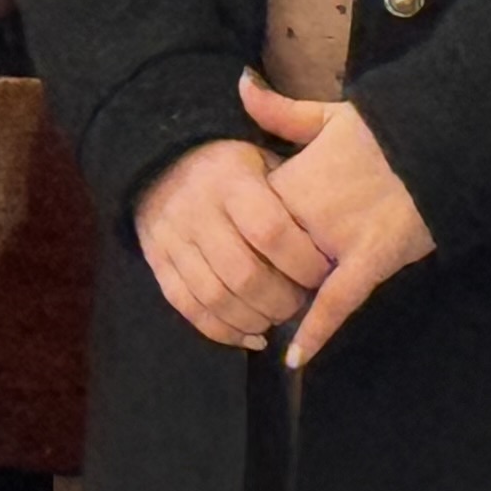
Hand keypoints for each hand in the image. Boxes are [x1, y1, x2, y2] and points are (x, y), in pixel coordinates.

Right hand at [132, 135, 329, 351]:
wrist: (161, 161)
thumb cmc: (231, 164)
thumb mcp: (263, 155)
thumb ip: (295, 178)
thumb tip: (333, 216)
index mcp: (231, 180)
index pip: (271, 231)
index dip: (302, 262)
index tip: (324, 273)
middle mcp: (199, 209)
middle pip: (244, 274)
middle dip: (280, 300)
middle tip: (300, 304)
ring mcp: (173, 238)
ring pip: (216, 297)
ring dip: (253, 319)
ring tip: (274, 319)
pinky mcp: (157, 262)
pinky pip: (189, 308)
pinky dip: (222, 330)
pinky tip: (249, 335)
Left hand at [242, 72, 438, 368]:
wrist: (439, 140)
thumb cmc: (383, 129)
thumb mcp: (327, 114)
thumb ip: (279, 110)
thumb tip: (239, 81)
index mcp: (290, 180)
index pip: (244, 221)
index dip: (239, 236)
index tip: (237, 246)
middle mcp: (305, 215)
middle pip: (263, 258)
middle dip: (260, 274)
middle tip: (257, 286)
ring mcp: (336, 241)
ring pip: (294, 284)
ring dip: (285, 300)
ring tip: (272, 317)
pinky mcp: (369, 262)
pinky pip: (337, 303)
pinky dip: (316, 333)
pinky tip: (294, 360)